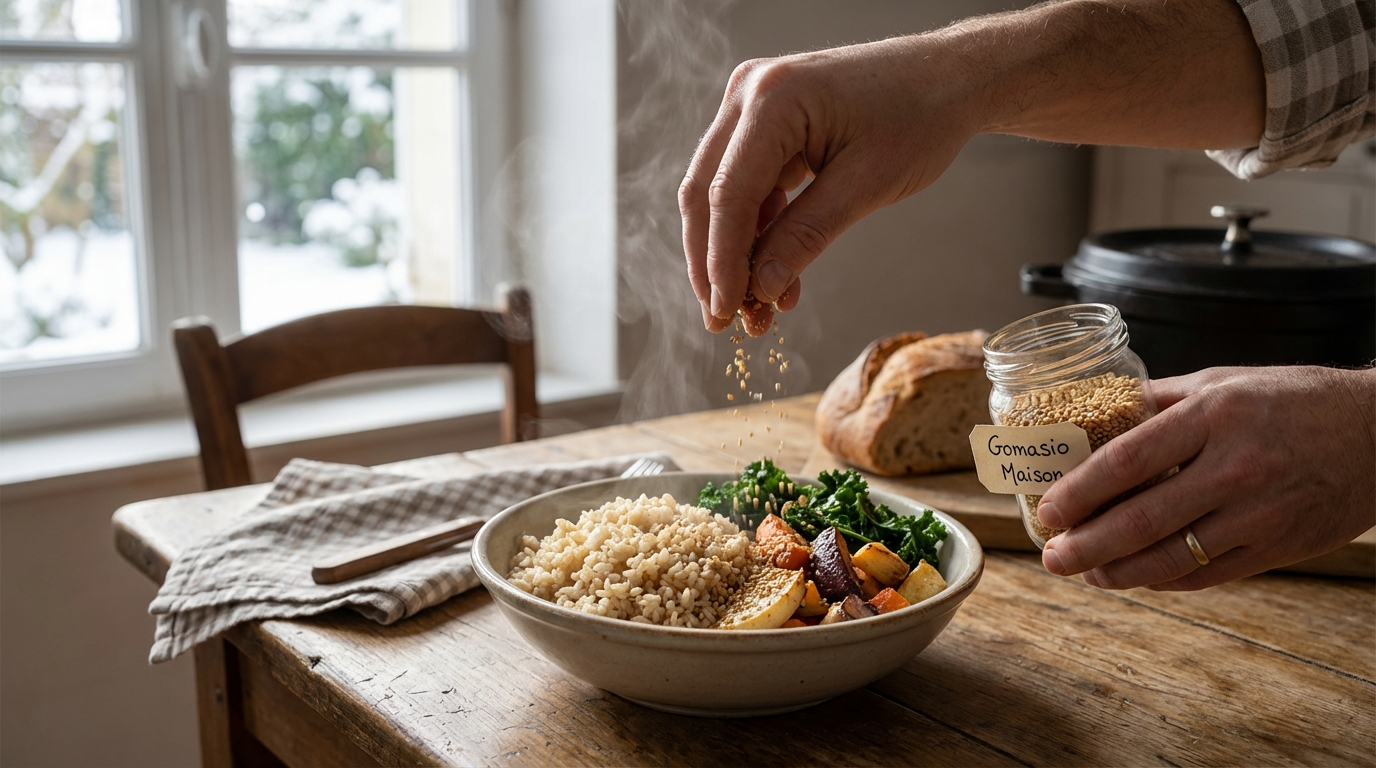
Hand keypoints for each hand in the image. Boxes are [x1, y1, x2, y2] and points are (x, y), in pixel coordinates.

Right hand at [678, 37, 980, 333]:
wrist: (949, 78)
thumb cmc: (918, 118)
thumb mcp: (866, 185)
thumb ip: (806, 236)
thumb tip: (761, 288)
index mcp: (773, 99)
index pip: (727, 195)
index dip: (721, 261)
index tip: (726, 313)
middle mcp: (749, 94)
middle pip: (707, 193)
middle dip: (713, 263)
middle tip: (724, 322)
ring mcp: (752, 105)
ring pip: (721, 194)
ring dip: (734, 254)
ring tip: (757, 310)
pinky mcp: (765, 123)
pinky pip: (747, 186)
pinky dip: (758, 233)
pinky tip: (774, 276)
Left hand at [1038, 366, 1375, 590]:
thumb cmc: (1294, 399)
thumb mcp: (1221, 382)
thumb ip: (1158, 401)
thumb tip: (1093, 412)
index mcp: (1212, 416)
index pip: (1126, 462)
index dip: (1079, 493)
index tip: (1047, 510)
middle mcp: (1234, 467)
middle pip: (1140, 520)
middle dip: (1084, 546)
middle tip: (1051, 557)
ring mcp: (1258, 513)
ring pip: (1170, 557)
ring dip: (1116, 573)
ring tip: (1084, 573)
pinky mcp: (1277, 546)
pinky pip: (1206, 575)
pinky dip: (1162, 580)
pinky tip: (1134, 576)